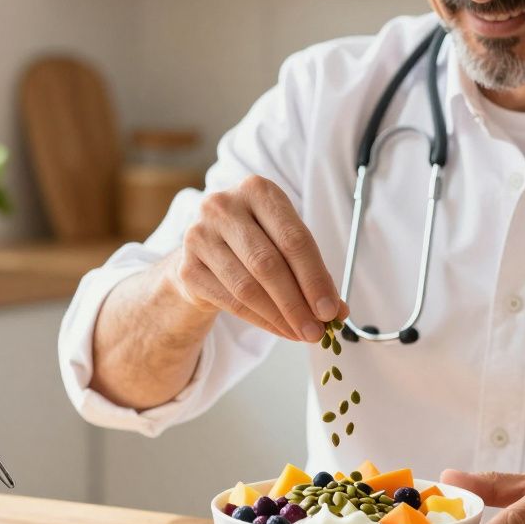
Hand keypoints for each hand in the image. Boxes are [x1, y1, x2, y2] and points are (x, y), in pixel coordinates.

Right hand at [164, 175, 347, 341]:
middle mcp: (223, 206)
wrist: (205, 251)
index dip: (314, 278)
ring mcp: (199, 235)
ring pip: (247, 287)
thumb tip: (337, 311)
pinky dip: (260, 320)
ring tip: (301, 333)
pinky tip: (279, 329)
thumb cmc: (255, 242)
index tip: (330, 310)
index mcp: (257, 190)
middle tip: (317, 331)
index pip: (293, 238)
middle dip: (297, 303)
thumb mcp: (286, 245)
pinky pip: (230, 301)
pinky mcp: (187, 267)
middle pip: (268, 264)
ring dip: (279, 316)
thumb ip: (313, 273)